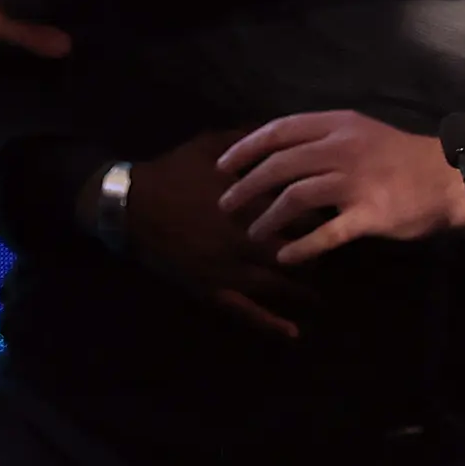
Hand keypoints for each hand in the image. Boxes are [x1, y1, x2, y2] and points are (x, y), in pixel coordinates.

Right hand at [120, 132, 316, 339]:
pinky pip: (245, 312)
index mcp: (249, 202)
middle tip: (332, 254)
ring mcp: (227, 268)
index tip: (333, 215)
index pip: (301, 213)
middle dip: (318, 253)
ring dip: (302, 288)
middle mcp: (243, 238)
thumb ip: (249, 138)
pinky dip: (271, 324)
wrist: (131, 206)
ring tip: (319, 290)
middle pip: (297, 251)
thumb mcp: (210, 144)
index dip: (322, 215)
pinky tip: (293, 333)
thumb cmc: (173, 172)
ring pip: (277, 284)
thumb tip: (284, 132)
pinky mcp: (210, 290)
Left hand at [216, 110, 464, 264]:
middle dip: (246, 186)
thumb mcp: (361, 134)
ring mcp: (356, 181)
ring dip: (268, 218)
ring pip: (296, 197)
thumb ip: (323, 141)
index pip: (279, 130)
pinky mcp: (369, 214)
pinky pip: (326, 234)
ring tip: (252, 233)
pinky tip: (284, 256)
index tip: (223, 166)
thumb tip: (277, 153)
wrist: (450, 179)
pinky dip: (301, 246)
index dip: (246, 148)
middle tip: (226, 205)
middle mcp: (343, 149)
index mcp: (338, 126)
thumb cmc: (401, 158)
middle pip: (279, 165)